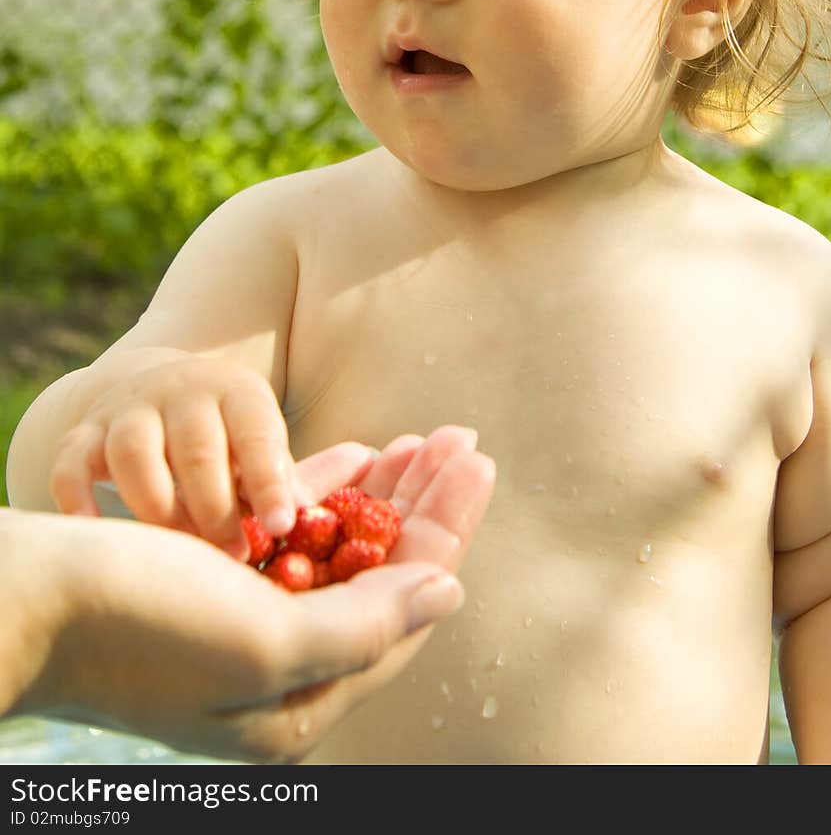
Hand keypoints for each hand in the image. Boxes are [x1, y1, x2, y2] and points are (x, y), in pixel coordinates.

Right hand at [10, 427, 494, 762]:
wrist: (27, 600)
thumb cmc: (141, 623)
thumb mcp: (262, 642)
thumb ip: (364, 626)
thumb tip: (445, 596)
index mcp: (300, 704)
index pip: (403, 607)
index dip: (446, 529)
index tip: (476, 462)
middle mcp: (280, 669)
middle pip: (379, 576)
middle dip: (423, 504)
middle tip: (463, 437)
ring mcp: (246, 624)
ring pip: (340, 551)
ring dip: (381, 492)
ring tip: (423, 437)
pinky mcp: (215, 585)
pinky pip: (290, 538)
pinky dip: (324, 495)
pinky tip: (357, 455)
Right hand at [49, 357, 299, 556]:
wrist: (159, 390)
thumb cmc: (229, 440)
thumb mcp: (263, 442)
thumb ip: (298, 472)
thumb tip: (358, 472)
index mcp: (236, 392)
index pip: (255, 432)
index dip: (268, 481)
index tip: (280, 527)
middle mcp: (181, 391)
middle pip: (196, 448)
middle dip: (216, 509)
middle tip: (234, 557)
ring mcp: (128, 409)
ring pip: (133, 451)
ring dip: (157, 507)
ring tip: (177, 553)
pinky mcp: (84, 432)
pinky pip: (70, 463)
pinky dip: (77, 498)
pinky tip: (95, 536)